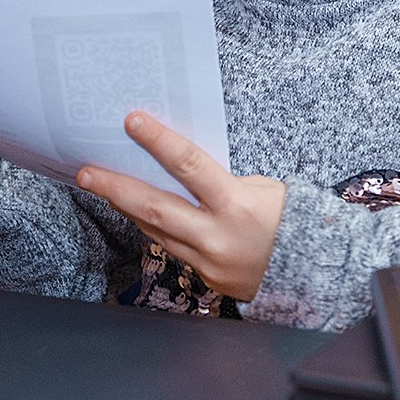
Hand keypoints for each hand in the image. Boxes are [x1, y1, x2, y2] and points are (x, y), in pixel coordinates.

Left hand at [77, 111, 286, 301]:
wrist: (313, 273)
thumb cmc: (290, 221)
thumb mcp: (262, 189)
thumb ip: (220, 182)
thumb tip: (180, 170)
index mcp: (236, 205)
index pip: (188, 166)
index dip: (158, 141)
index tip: (132, 122)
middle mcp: (216, 235)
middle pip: (154, 207)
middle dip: (115, 187)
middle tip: (86, 172)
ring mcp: (206, 261)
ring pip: (154, 230)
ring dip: (126, 207)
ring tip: (101, 187)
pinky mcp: (203, 278)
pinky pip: (169, 247)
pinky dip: (152, 227)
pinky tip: (136, 212)